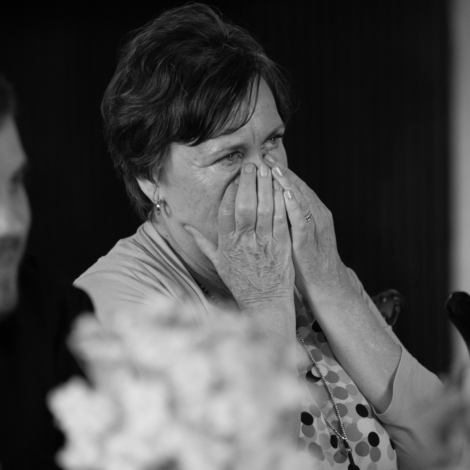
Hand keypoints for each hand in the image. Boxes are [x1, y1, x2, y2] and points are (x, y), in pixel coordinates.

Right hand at [185, 163, 293, 312]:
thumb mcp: (218, 264)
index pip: (226, 212)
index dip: (230, 192)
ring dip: (266, 188)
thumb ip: (203, 243)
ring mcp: (264, 245)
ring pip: (265, 210)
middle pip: (244, 206)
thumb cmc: (242, 284)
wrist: (265, 304)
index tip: (235, 176)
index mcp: (228, 245)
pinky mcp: (282, 247)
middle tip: (252, 165)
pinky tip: (283, 189)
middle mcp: (244, 243)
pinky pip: (282, 221)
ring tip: (268, 170)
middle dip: (248, 183)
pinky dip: (282, 204)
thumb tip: (185, 226)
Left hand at [265, 156, 348, 302]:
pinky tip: (287, 194)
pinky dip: (295, 206)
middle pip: (297, 188)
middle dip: (281, 172)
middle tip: (266, 156)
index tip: (264, 159)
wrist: (326, 285)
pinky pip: (303, 220)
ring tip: (275, 169)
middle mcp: (316, 215)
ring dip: (288, 183)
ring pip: (301, 200)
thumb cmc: (306, 260)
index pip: (294, 188)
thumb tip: (268, 202)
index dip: (279, 173)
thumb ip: (286, 218)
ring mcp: (315, 227)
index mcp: (311, 213)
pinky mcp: (310, 241)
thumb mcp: (296, 234)